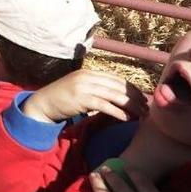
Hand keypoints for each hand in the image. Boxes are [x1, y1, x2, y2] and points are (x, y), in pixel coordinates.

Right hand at [22, 70, 147, 123]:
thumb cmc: (62, 99)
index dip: (132, 88)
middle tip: (148, 108)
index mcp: (89, 72)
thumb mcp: (79, 88)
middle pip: (119, 86)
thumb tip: (116, 97)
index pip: (117, 78)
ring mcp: (84, 86)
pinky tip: (128, 119)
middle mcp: (88, 76)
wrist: (42, 104)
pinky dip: (119, 113)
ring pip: (115, 95)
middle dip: (136, 97)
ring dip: (132, 106)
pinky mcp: (82, 99)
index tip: (143, 98)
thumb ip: (95, 88)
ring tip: (142, 115)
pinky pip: (106, 105)